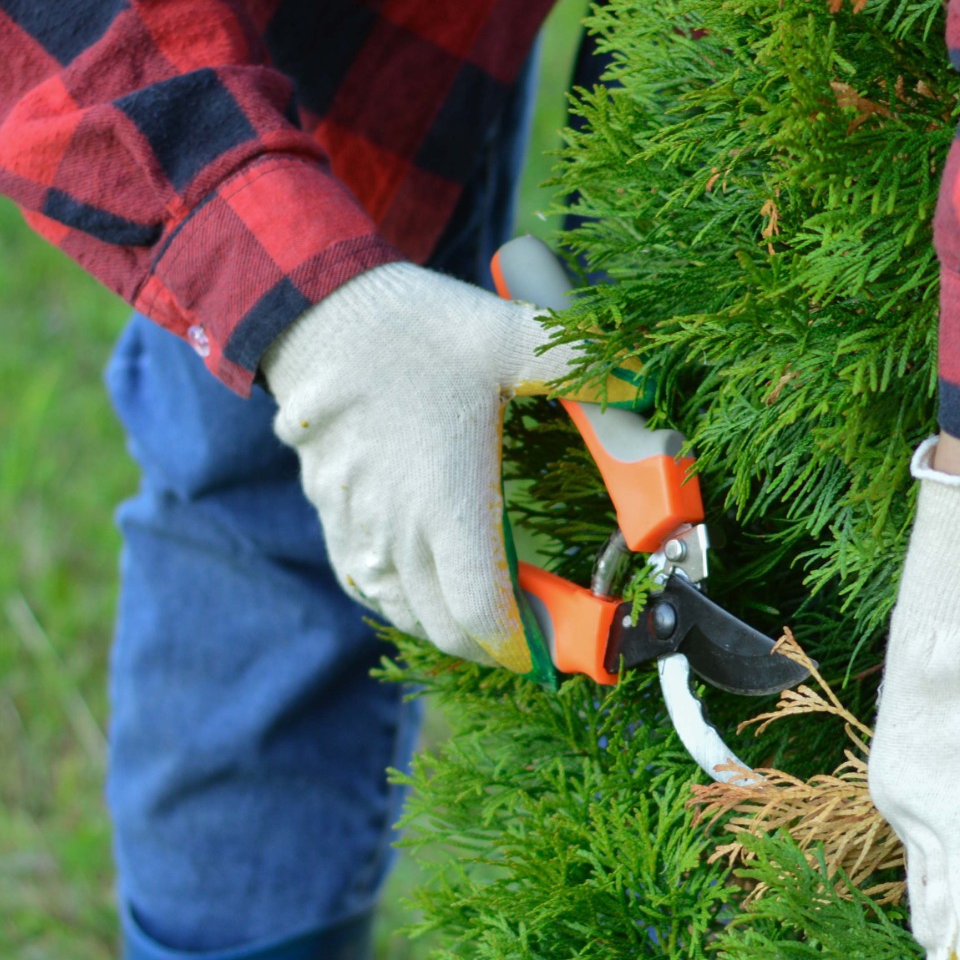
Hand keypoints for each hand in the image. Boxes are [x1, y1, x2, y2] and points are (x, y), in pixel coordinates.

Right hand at [263, 262, 578, 670]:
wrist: (315, 309)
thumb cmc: (413, 328)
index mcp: (447, 502)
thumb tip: (643, 378)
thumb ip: (582, 362)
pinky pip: (361, 580)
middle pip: (441, 625)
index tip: (548, 650)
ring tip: (482, 616)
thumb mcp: (508, 335)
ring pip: (398, 609)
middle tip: (530, 636)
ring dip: (442, 624)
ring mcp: (355, 524)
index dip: (516, 645)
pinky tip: (420, 586)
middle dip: (488, 645)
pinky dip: (396, 599)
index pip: (478, 613)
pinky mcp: (327, 510)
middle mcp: (396, 528)